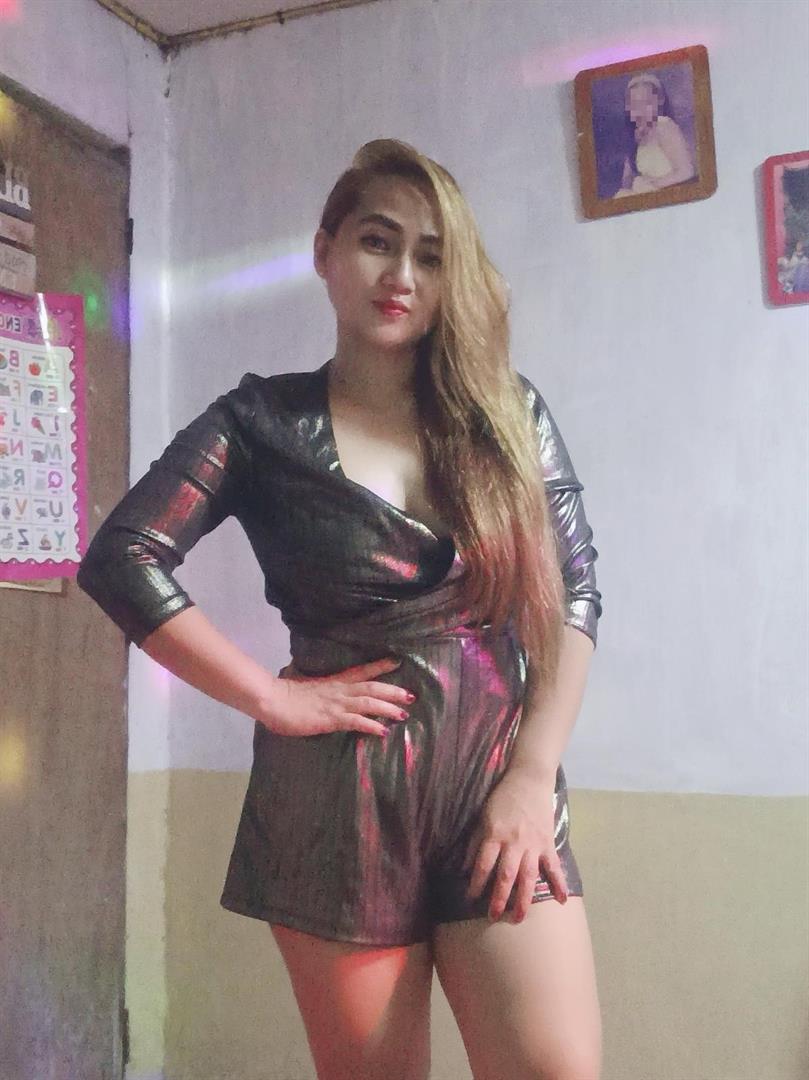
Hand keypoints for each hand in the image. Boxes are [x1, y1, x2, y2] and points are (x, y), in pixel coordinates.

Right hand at [259, 656, 414, 737]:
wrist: (272, 700)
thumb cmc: (284, 694)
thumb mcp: (305, 687)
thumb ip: (316, 687)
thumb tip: (316, 687)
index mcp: (333, 681)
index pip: (361, 671)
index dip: (380, 666)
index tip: (397, 661)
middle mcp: (339, 690)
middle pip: (372, 687)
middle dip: (393, 690)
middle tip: (411, 695)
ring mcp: (336, 704)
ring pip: (369, 703)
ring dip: (388, 708)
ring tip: (404, 713)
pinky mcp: (331, 719)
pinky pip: (356, 722)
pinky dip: (372, 726)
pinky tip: (383, 732)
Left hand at [462, 766, 567, 921]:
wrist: (530, 780)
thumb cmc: (503, 798)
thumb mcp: (483, 816)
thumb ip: (476, 842)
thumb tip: (466, 867)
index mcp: (495, 835)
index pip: (483, 865)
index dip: (476, 883)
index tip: (470, 899)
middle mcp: (514, 843)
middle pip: (506, 875)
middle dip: (499, 898)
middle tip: (493, 917)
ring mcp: (533, 844)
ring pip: (528, 876)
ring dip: (524, 899)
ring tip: (519, 918)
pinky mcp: (547, 843)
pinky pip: (554, 866)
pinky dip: (559, 883)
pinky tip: (561, 900)